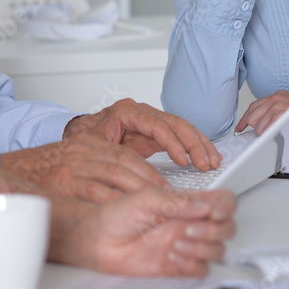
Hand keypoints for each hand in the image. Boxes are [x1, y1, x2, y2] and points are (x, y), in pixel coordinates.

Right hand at [0, 135, 169, 202]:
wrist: (16, 173)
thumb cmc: (50, 170)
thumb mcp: (79, 156)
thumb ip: (105, 161)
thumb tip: (139, 179)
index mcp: (90, 142)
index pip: (129, 153)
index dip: (151, 170)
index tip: (166, 187)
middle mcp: (84, 149)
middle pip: (127, 162)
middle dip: (151, 181)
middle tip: (168, 199)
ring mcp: (74, 164)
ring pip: (115, 174)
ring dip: (138, 191)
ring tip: (154, 207)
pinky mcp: (64, 181)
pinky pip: (95, 191)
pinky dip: (114, 202)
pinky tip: (127, 212)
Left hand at [64, 98, 220, 170]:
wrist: (76, 140)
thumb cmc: (82, 143)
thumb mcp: (93, 151)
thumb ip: (113, 159)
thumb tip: (133, 177)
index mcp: (126, 112)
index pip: (157, 125)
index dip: (173, 143)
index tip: (184, 160)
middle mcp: (140, 112)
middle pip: (175, 123)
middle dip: (194, 143)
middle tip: (205, 162)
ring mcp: (149, 121)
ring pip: (181, 127)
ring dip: (199, 144)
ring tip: (212, 160)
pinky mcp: (154, 132)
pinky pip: (179, 135)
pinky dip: (193, 146)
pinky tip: (204, 156)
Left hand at [78, 188, 236, 275]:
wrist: (98, 240)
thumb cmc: (116, 215)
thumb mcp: (146, 198)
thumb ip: (176, 201)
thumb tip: (203, 206)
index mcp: (185, 203)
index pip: (222, 202)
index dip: (226, 207)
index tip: (214, 212)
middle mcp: (189, 223)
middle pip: (226, 228)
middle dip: (214, 230)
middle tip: (188, 229)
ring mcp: (185, 244)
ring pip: (217, 249)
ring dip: (201, 247)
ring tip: (176, 242)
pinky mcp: (177, 265)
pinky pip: (201, 269)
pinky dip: (192, 264)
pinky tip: (173, 256)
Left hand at [236, 89, 288, 133]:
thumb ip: (274, 113)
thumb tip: (258, 125)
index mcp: (278, 95)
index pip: (253, 107)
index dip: (245, 120)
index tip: (240, 128)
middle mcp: (276, 98)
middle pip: (253, 116)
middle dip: (257, 128)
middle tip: (268, 133)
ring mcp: (278, 105)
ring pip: (258, 126)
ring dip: (266, 134)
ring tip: (280, 133)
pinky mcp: (280, 115)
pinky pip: (266, 130)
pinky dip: (270, 136)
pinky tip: (279, 135)